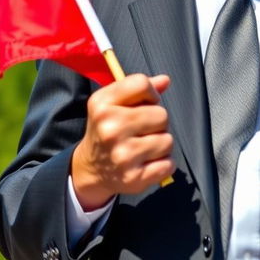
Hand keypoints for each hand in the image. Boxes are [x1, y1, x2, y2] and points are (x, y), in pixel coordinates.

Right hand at [71, 73, 175, 209]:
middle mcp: (110, 129)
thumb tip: (165, 80)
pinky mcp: (133, 178)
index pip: (142, 84)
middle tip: (143, 129)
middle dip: (157, 121)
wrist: (90, 168)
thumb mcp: (112, 102)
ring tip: (145, 145)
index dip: (151, 92)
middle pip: (161, 115)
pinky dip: (164, 163)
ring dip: (161, 143)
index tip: (146, 102)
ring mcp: (122, 156)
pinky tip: (148, 161)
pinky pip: (168, 164)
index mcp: (102, 105)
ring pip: (167, 140)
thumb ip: (138, 88)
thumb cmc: (107, 128)